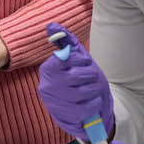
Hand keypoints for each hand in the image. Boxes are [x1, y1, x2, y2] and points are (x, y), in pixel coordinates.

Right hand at [37, 23, 113, 139]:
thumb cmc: (76, 80)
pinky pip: (89, 105)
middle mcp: (48, 86)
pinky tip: (91, 101)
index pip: (65, 57)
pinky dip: (95, 102)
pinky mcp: (68, 117)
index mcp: (48, 70)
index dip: (80, 59)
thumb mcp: (74, 59)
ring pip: (85, 90)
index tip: (85, 62)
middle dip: (90, 74)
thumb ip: (65, 41)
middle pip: (77, 74)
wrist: (79, 111)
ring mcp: (57, 103)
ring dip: (94, 89)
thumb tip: (52, 26)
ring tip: (91, 90)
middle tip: (90, 77)